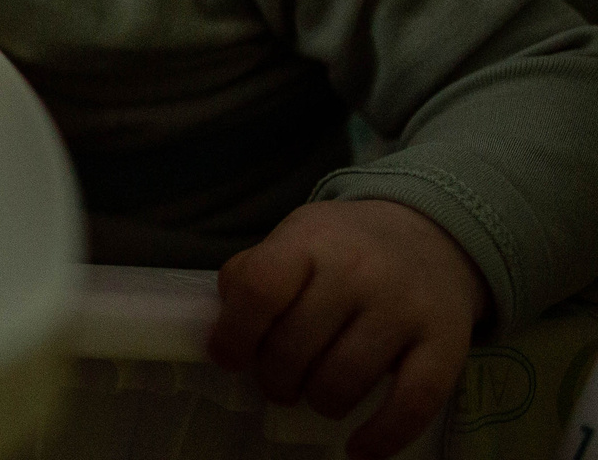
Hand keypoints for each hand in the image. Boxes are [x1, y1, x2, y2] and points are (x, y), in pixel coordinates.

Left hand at [208, 198, 492, 458]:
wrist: (428, 235)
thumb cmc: (342, 247)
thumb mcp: (293, 238)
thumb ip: (254, 276)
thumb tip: (224, 335)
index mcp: (310, 240)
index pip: (259, 289)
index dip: (234, 334)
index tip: (228, 358)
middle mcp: (359, 271)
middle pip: (295, 346)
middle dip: (274, 378)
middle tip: (278, 382)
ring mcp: (405, 307)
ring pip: (344, 381)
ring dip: (318, 401)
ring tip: (316, 394)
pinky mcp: (448, 343)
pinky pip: (414, 404)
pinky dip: (382, 437)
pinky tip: (359, 448)